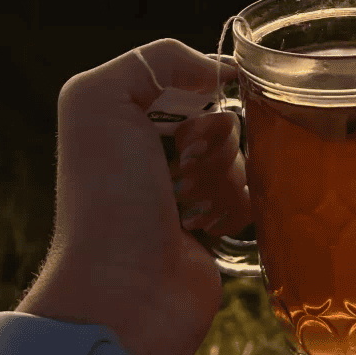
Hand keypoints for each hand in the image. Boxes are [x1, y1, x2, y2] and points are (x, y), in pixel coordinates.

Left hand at [16, 39, 250, 354]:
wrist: (125, 294)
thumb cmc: (108, 197)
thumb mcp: (100, 101)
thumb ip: (157, 60)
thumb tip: (217, 71)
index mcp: (125, 117)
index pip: (189, 77)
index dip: (201, 88)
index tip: (193, 112)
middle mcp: (155, 151)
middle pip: (221, 115)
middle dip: (211, 139)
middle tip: (179, 168)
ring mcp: (190, 190)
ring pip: (242, 155)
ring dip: (220, 178)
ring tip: (186, 209)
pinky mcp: (219, 225)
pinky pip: (255, 193)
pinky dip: (236, 207)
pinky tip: (205, 228)